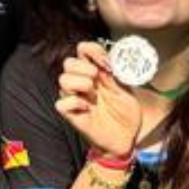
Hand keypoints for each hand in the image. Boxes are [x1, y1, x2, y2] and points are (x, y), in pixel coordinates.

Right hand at [54, 42, 141, 159]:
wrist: (126, 138)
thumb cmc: (126, 114)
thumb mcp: (126, 91)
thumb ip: (115, 75)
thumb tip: (108, 61)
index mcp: (95, 73)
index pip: (83, 50)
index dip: (92, 50)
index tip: (106, 62)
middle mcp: (82, 83)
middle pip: (68, 62)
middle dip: (83, 66)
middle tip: (97, 78)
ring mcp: (75, 98)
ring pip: (62, 79)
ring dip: (79, 82)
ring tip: (94, 93)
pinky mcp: (71, 114)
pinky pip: (61, 103)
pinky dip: (74, 103)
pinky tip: (87, 107)